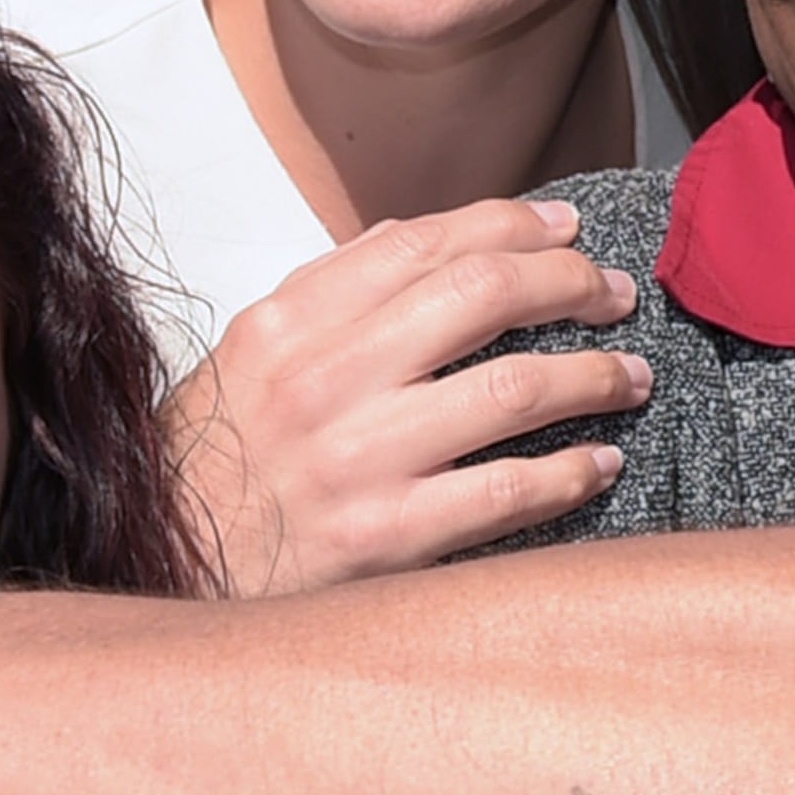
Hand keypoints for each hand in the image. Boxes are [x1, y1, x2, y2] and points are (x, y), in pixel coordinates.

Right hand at [172, 196, 653, 594]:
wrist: (165, 568)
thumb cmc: (214, 465)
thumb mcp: (250, 358)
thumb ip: (331, 295)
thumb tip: (424, 237)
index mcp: (289, 324)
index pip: (423, 244)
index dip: (512, 226)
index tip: (567, 232)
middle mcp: (322, 380)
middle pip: (481, 297)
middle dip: (569, 286)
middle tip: (614, 296)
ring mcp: (355, 459)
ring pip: (511, 389)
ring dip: (591, 375)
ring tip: (628, 375)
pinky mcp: (383, 537)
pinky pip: (505, 492)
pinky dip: (569, 472)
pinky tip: (601, 462)